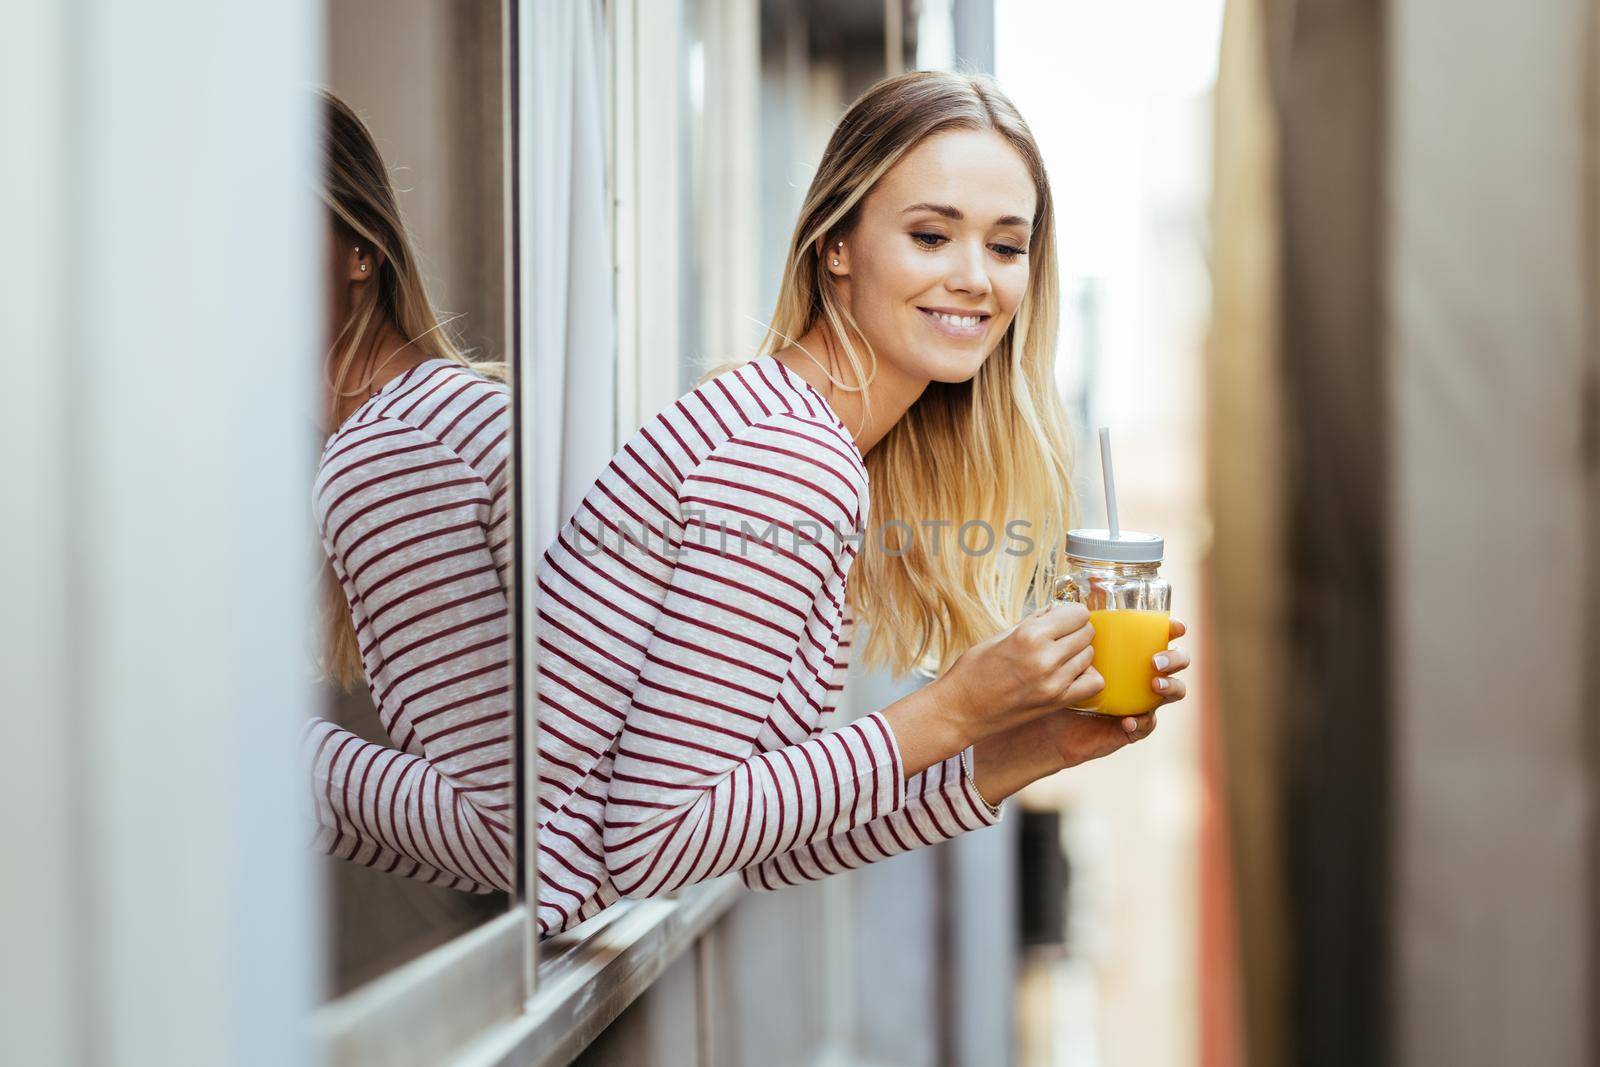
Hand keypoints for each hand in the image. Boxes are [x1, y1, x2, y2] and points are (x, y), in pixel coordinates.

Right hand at [938, 600, 1103, 746]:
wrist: (961, 709)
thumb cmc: (973, 671)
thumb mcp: (1001, 635)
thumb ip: (1034, 622)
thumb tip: (1057, 610)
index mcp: (1029, 636)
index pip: (1077, 614)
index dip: (1071, 613)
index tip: (1063, 617)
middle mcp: (1045, 659)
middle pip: (1087, 633)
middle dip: (1076, 630)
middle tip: (1060, 635)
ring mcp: (1054, 683)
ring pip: (1090, 656)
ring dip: (1079, 652)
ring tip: (1060, 655)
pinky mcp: (1056, 702)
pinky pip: (1093, 683)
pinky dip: (1086, 675)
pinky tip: (1070, 673)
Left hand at [1033, 616, 1190, 768]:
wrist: (1051, 723)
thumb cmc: (1061, 682)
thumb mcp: (1066, 655)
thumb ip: (1070, 634)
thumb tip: (1064, 605)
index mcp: (1132, 654)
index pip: (1161, 636)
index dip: (1174, 629)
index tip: (1176, 626)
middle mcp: (1143, 675)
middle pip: (1178, 662)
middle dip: (1175, 658)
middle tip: (1154, 661)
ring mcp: (1143, 701)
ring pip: (1174, 691)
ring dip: (1170, 686)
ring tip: (1154, 684)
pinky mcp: (1134, 726)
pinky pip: (1147, 725)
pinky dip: (1141, 722)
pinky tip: (1128, 721)